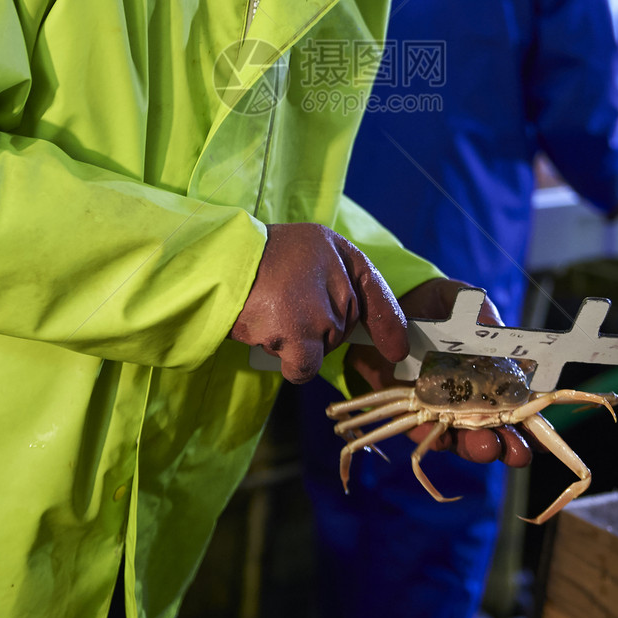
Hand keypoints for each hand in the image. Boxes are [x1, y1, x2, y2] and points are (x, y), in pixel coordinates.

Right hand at [230, 223, 408, 383]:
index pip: (375, 291)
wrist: (220, 262)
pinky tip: (273, 338)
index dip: (388, 323)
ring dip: (300, 340)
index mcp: (341, 253)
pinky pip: (306, 368)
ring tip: (271, 312)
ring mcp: (322, 313)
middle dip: (319, 324)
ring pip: (323, 346)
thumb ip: (336, 276)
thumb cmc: (260, 256)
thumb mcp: (307, 249)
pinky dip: (292, 362)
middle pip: (343, 326)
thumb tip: (361, 323)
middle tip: (284, 302)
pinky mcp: (301, 339)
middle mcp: (339, 282)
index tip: (397, 350)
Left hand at [345, 278, 531, 467]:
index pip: (516, 406)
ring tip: (488, 446)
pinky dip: (432, 437)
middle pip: (492, 429)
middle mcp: (469, 398)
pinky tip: (441, 439)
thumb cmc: (436, 305)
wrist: (394, 305)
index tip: (542, 438)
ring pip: (461, 437)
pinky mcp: (410, 410)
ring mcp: (440, 407)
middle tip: (519, 451)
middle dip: (508, 443)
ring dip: (475, 445)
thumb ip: (479, 312)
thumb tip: (496, 326)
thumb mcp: (459, 300)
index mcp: (491, 375)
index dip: (531, 425)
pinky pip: (421, 430)